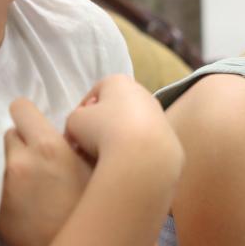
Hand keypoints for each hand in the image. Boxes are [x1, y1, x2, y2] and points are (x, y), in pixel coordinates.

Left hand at [0, 98, 91, 245]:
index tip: (35, 129)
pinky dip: (2, 188)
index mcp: (48, 146)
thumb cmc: (94, 208)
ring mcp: (3, 187)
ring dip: (8, 164)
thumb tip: (59, 131)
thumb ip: (72, 143)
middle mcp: (20, 161)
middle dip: (20, 143)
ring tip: (25, 182)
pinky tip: (18, 201)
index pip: (20, 108)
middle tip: (35, 160)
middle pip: (7, 133)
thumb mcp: (92, 166)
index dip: (28, 118)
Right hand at [64, 74, 182, 183]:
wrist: (143, 156)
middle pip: (115, 109)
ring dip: (119, 139)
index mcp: (118, 81)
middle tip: (90, 146)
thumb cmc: (103, 131)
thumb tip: (82, 129)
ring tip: (108, 158)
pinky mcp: (170, 136)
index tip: (76, 132)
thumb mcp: (74, 121)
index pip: (94, 95)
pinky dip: (136, 150)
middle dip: (102, 126)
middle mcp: (143, 93)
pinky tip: (128, 163)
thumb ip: (75, 119)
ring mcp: (159, 114)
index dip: (81, 114)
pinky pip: (146, 142)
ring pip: (132, 126)